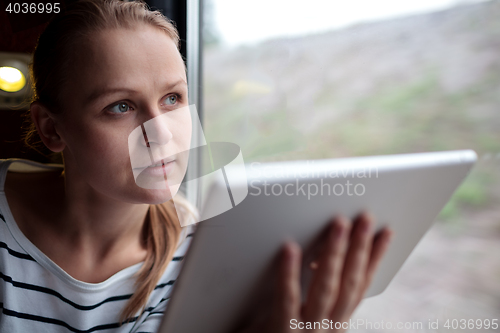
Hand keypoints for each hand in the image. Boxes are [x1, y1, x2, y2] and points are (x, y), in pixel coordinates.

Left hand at [239, 213, 392, 332]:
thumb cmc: (278, 331)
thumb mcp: (306, 314)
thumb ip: (318, 290)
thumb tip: (321, 251)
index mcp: (337, 320)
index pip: (362, 284)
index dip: (375, 258)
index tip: (386, 232)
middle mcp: (328, 326)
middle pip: (349, 283)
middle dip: (359, 248)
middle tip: (365, 219)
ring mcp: (307, 330)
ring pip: (326, 288)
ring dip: (334, 254)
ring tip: (339, 225)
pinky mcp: (282, 331)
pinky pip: (287, 299)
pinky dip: (289, 273)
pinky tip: (290, 249)